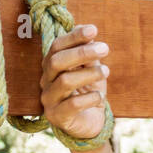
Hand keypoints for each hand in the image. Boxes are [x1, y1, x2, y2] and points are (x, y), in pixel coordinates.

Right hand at [41, 24, 109, 139]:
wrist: (89, 122)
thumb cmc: (88, 90)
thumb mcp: (91, 68)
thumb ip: (89, 52)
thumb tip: (89, 31)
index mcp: (52, 65)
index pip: (56, 46)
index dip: (73, 37)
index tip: (94, 29)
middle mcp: (46, 80)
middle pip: (56, 61)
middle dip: (81, 53)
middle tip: (105, 49)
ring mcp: (49, 99)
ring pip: (65, 82)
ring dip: (89, 74)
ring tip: (106, 72)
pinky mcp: (57, 117)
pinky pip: (72, 105)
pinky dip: (90, 98)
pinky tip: (100, 97)